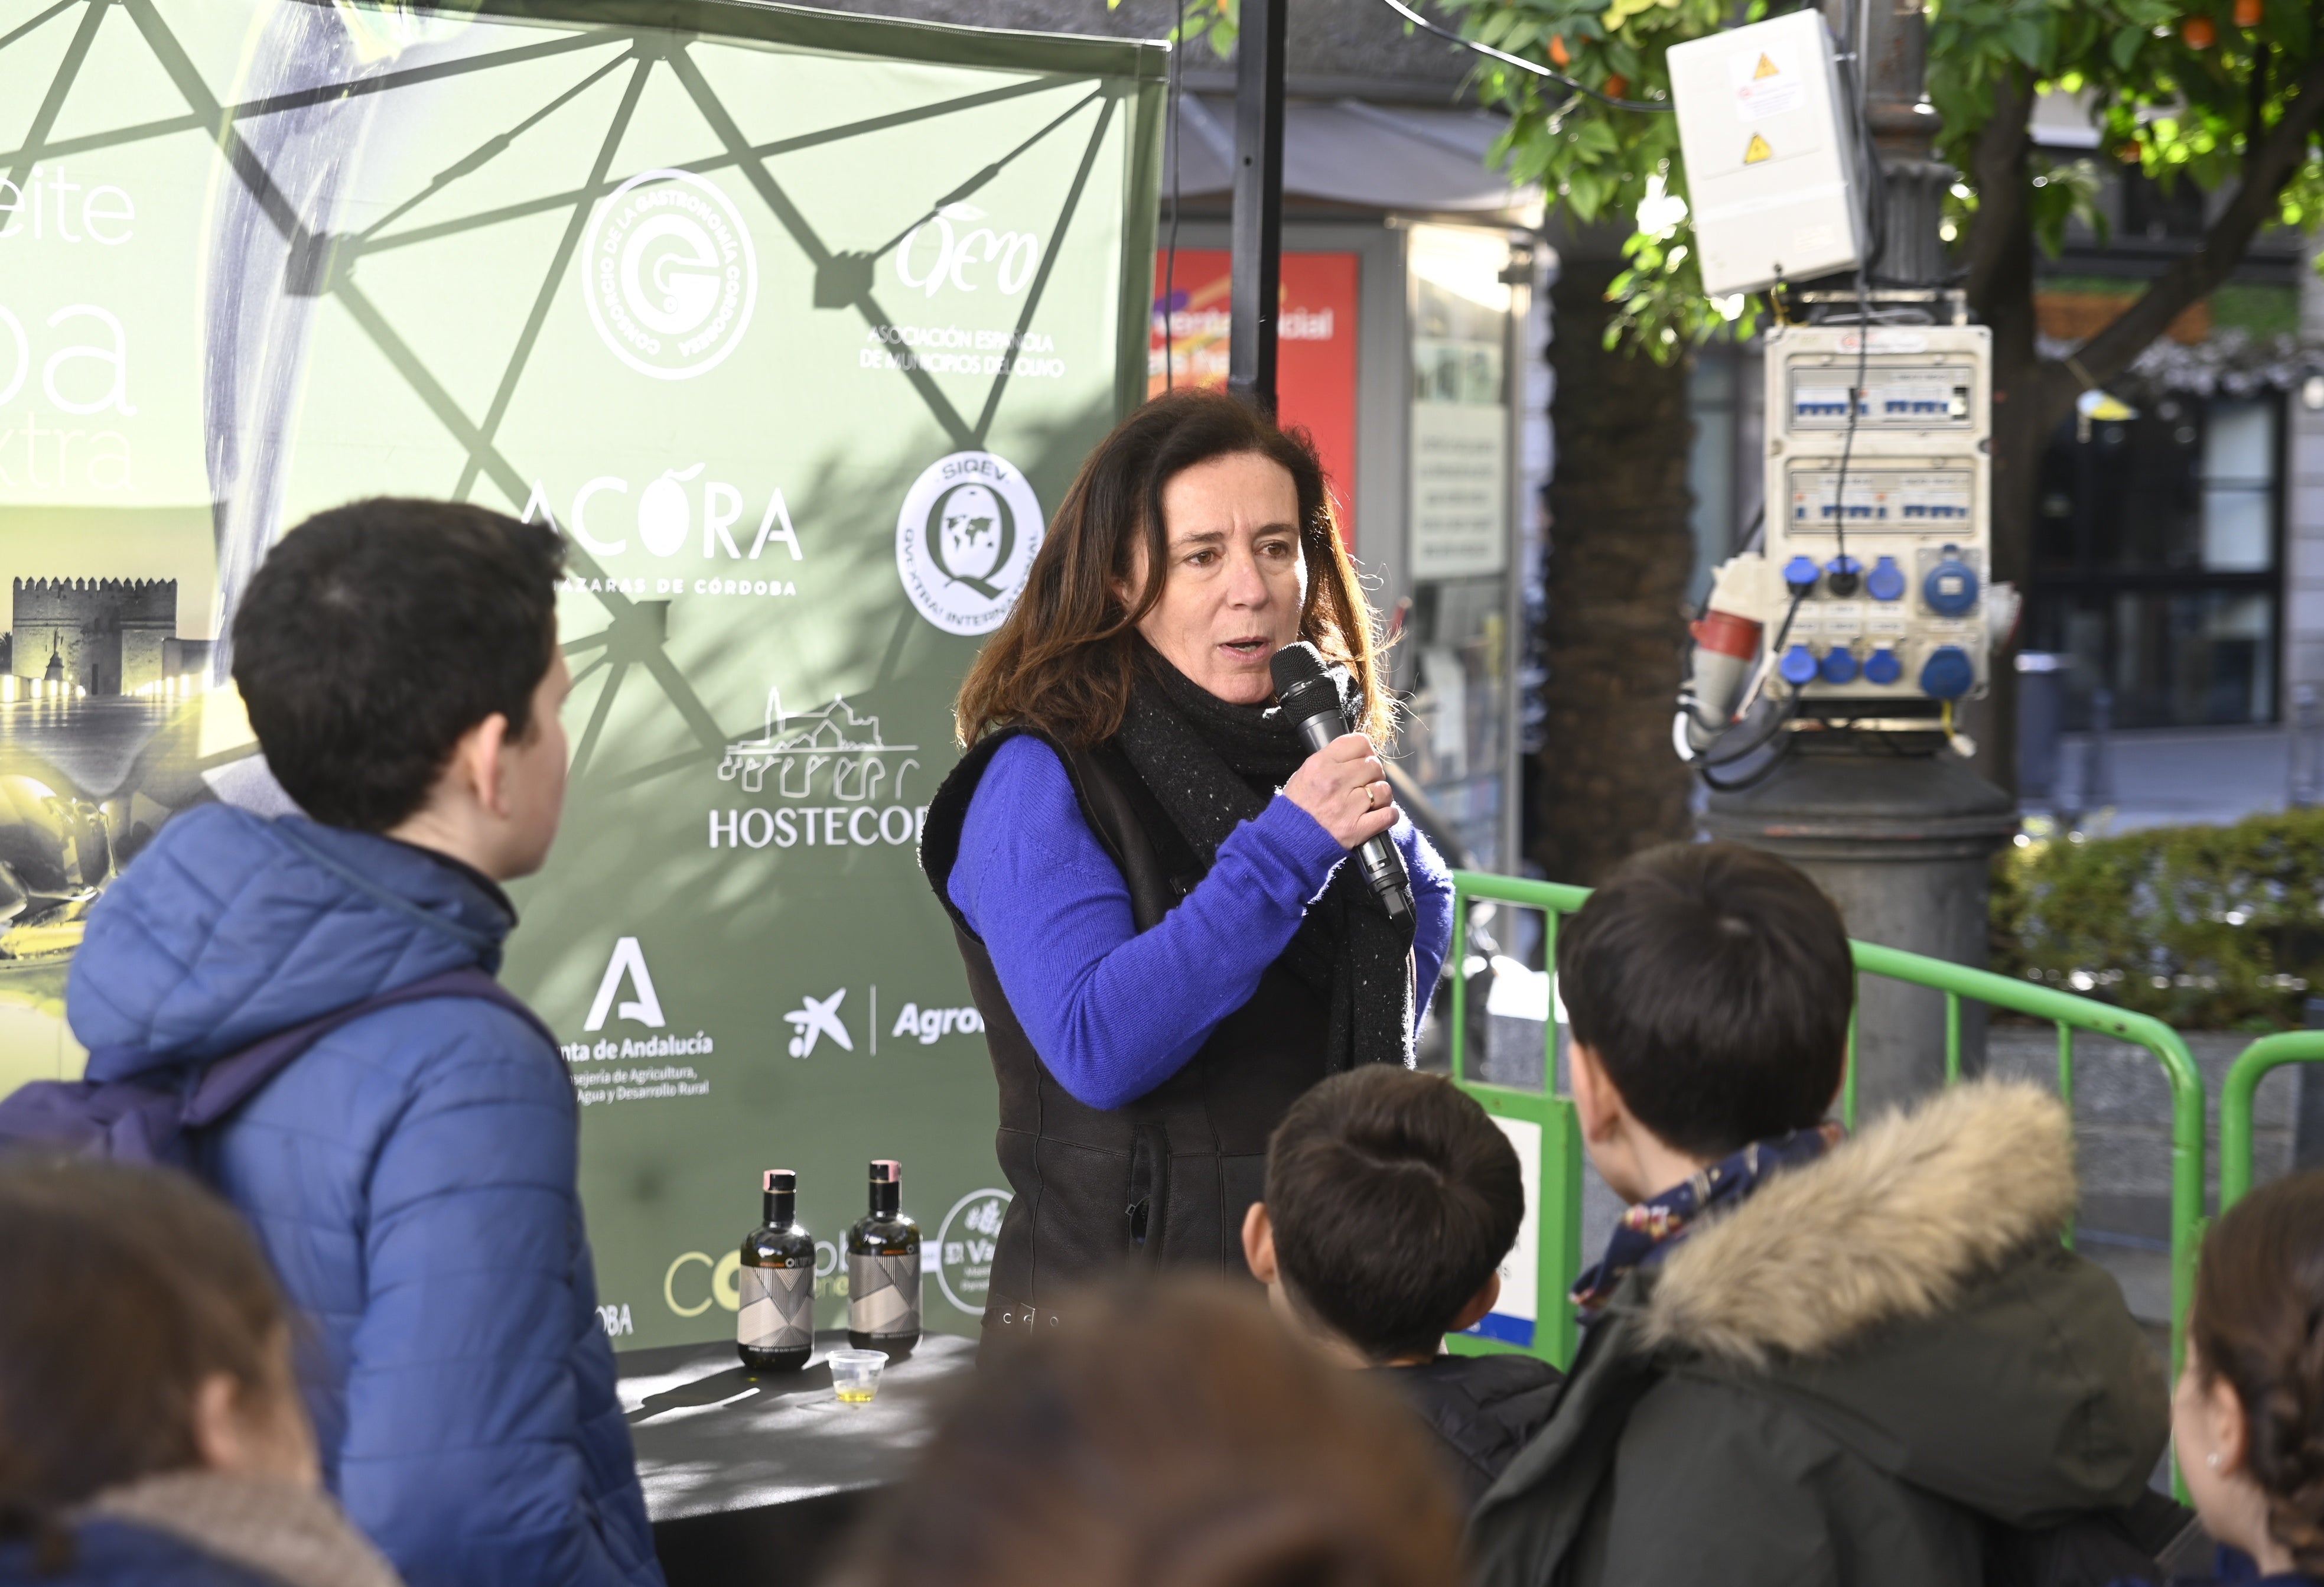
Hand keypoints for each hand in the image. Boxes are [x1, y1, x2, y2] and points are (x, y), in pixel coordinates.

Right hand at [1284, 733, 1395, 849]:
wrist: (1288, 840)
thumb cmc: (1297, 808)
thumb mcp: (1305, 773)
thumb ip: (1331, 760)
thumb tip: (1357, 754)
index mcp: (1321, 765)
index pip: (1359, 743)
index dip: (1366, 751)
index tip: (1364, 758)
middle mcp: (1335, 782)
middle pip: (1374, 765)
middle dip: (1373, 774)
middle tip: (1365, 784)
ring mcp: (1347, 806)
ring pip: (1383, 789)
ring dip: (1381, 795)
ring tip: (1371, 801)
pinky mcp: (1357, 828)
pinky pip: (1388, 815)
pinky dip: (1388, 815)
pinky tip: (1379, 815)